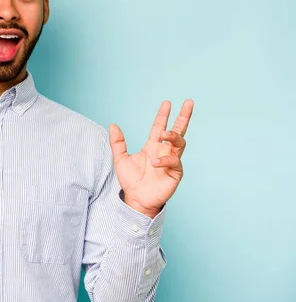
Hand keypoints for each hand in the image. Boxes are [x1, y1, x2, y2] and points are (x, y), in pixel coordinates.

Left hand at [109, 100, 193, 217]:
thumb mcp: (120, 159)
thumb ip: (117, 142)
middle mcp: (164, 151)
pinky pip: (174, 162)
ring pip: (180, 143)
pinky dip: (165, 160)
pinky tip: (155, 163)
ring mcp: (171, 161)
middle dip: (184, 117)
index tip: (166, 103)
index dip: (163, 115)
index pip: (160, 126)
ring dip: (173, 136)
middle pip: (178, 130)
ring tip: (164, 134)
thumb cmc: (131, 180)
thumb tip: (112, 125)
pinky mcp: (175, 172)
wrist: (136, 199)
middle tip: (188, 103)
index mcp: (153, 146)